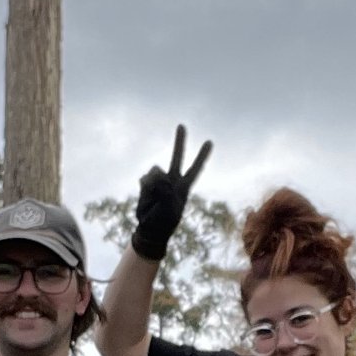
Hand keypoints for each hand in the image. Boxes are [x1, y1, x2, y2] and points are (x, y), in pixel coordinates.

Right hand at [130, 124, 212, 261]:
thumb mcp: (169, 207)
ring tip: (154, 199)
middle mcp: (172, 180)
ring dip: (154, 183)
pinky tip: (147, 197)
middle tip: (182, 125)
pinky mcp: (147, 184)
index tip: (209, 141)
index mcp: (184, 187)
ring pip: (156, 170)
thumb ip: (165, 189)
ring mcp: (159, 181)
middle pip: (177, 158)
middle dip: (179, 142)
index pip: (196, 168)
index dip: (202, 155)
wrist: (150, 229)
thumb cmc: (164, 221)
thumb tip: (158, 175)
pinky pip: (145, 178)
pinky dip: (145, 186)